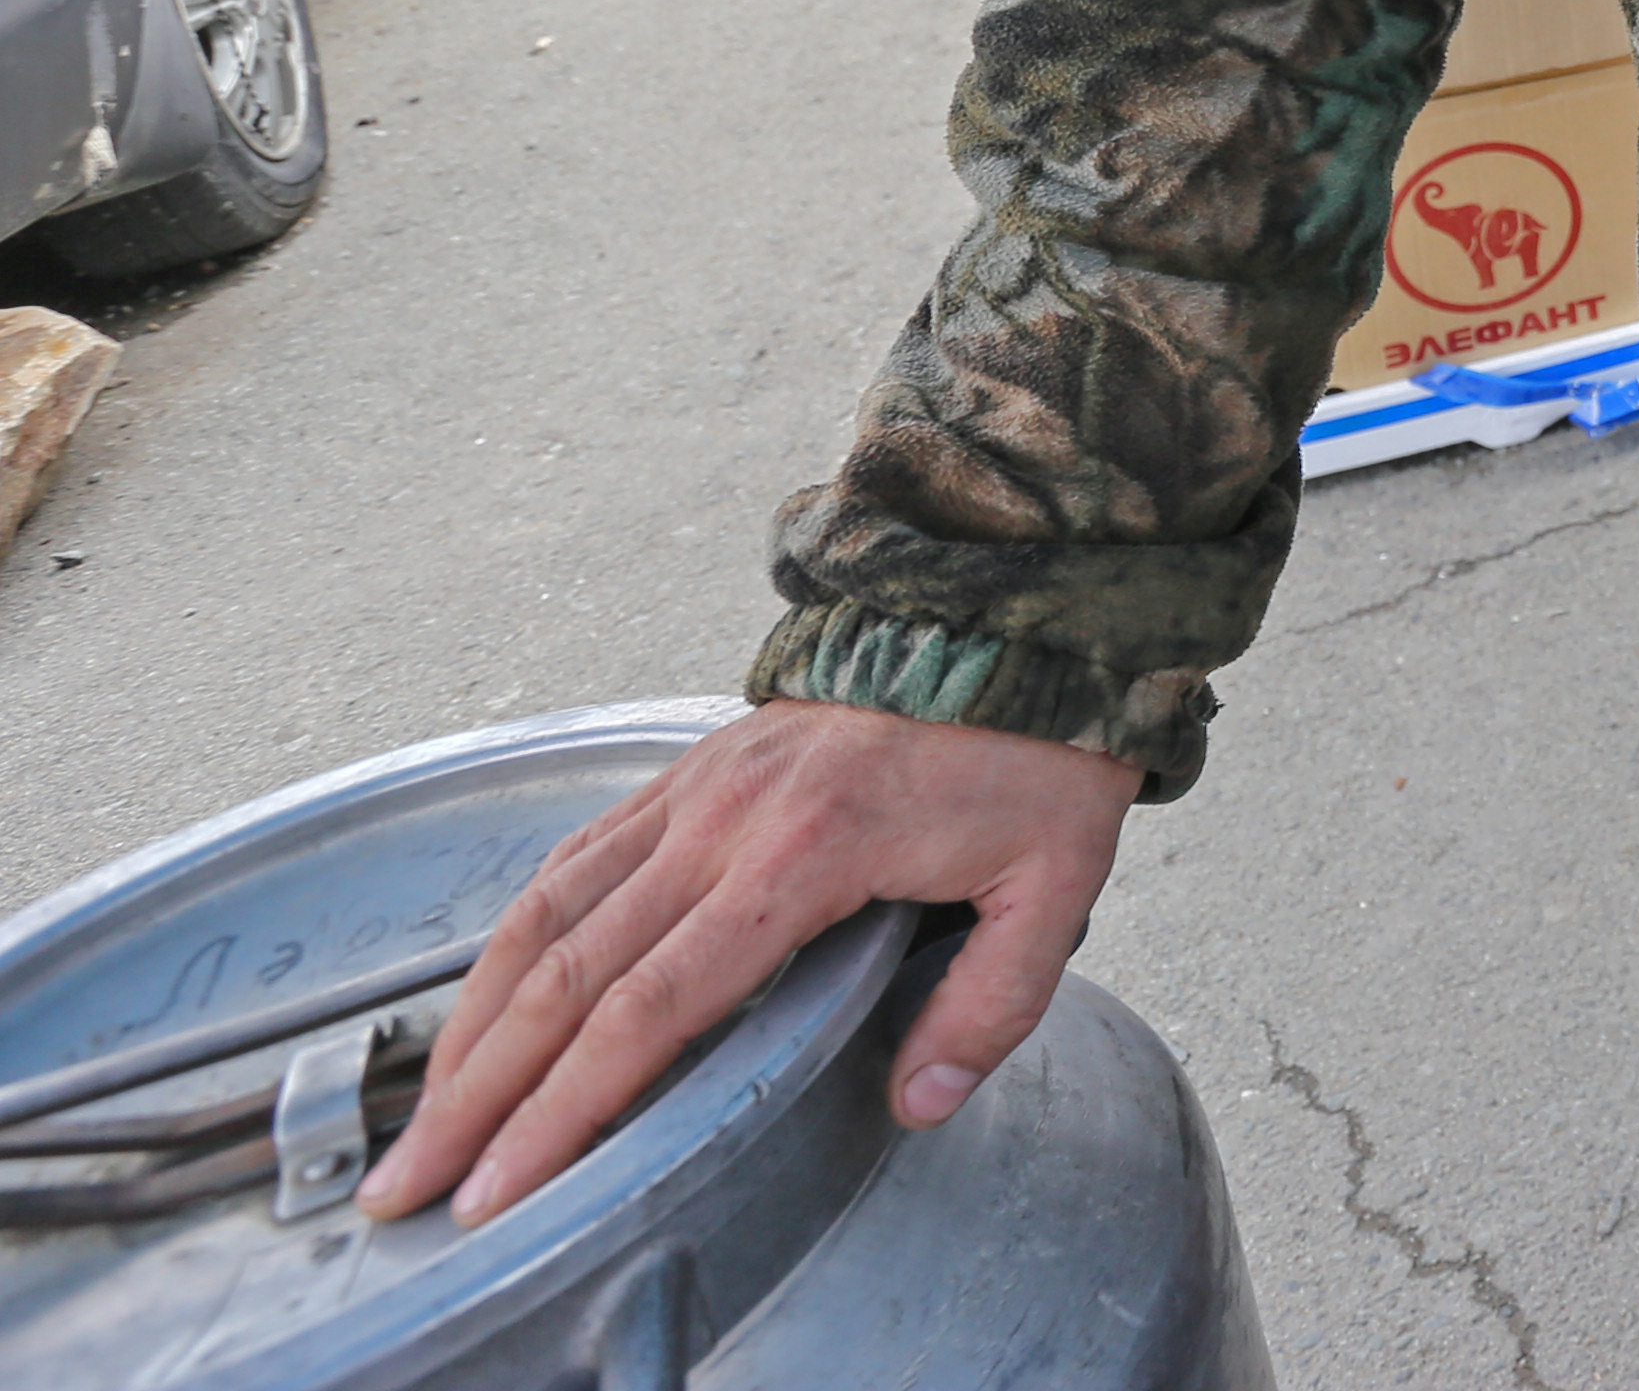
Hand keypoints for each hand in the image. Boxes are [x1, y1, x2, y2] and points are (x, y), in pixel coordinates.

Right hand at [362, 701, 1141, 1226]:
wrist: (1021, 627)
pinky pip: (574, 860)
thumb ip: (990, 1004)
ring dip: (471, 1022)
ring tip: (423, 1114)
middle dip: (478, 1092)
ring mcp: (694, 789)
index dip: (566, 1105)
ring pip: (546, 913)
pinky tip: (484, 1000)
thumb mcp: (1055, 884)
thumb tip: (917, 1101)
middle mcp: (723, 821)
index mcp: (804, 855)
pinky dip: (513, 938)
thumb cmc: (1036, 759)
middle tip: (411, 1182)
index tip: (504, 1184)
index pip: (652, 1006)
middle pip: (568, 975)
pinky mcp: (688, 770)